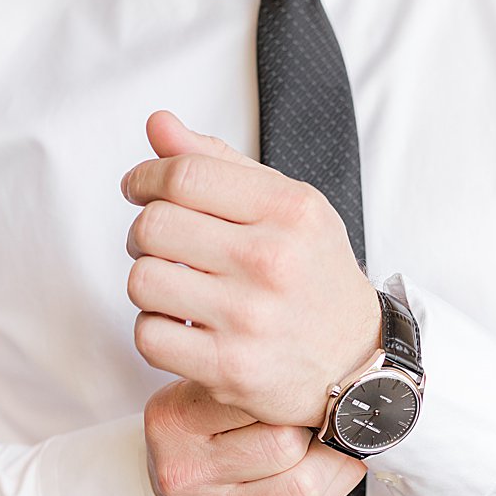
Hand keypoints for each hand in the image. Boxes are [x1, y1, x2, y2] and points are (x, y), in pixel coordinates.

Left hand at [123, 110, 381, 427]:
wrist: (355, 360)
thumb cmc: (312, 277)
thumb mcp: (286, 207)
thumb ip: (219, 163)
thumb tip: (157, 125)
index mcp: (290, 211)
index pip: (184, 175)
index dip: (146, 177)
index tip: (139, 187)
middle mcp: (272, 262)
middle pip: (154, 226)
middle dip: (144, 232)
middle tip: (159, 244)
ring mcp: (249, 319)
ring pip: (143, 280)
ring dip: (148, 282)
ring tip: (174, 286)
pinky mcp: (229, 370)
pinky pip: (149, 336)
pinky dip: (155, 329)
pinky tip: (183, 325)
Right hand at [144, 379, 366, 495]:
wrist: (172, 493)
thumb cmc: (196, 434)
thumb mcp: (199, 390)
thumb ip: (244, 378)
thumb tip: (322, 371)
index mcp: (173, 420)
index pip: (251, 395)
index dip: (289, 387)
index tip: (304, 381)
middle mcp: (187, 472)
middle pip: (284, 443)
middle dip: (310, 424)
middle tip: (317, 412)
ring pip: (304, 484)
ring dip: (330, 459)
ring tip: (326, 439)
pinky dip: (334, 484)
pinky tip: (326, 468)